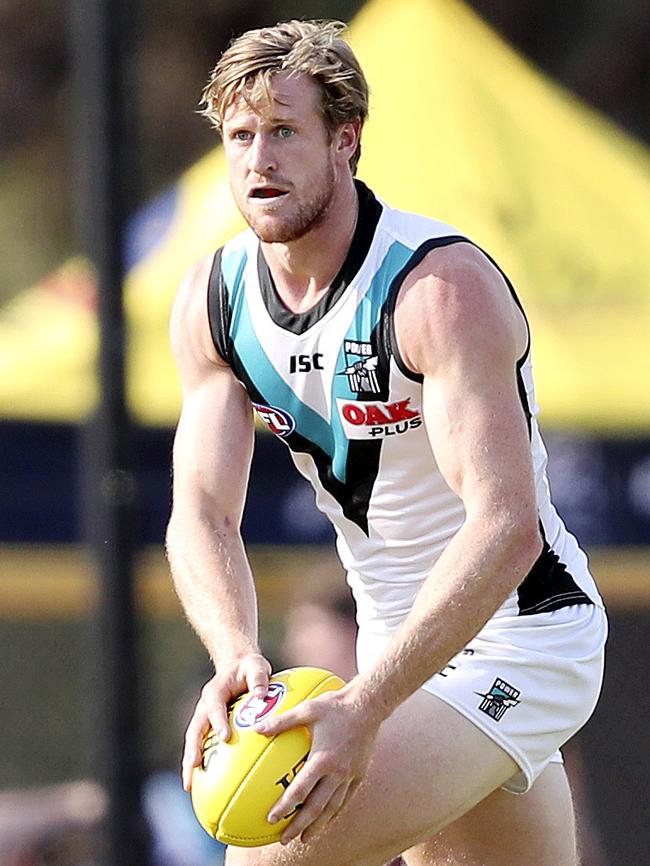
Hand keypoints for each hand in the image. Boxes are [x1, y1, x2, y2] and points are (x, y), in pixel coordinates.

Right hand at [182, 652, 270, 789]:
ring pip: (193, 742)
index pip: (215, 707)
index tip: (225, 737)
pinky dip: (198, 765)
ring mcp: (203, 718)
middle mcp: (205, 707)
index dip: (218, 721)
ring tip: (189, 785)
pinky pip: (201, 747)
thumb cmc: (249, 668)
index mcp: (216, 692)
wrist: (237, 667)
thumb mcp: (256, 666)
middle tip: (194, 766)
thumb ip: (259, 678)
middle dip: (193, 748)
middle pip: (195, 729)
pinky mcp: (207, 727)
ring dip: (189, 762)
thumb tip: (262, 694)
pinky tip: (201, 786)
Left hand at [255, 684, 380, 844]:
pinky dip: (335, 812)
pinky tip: (327, 819)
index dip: (285, 806)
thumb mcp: (306, 709)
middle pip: (317, 806)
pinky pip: (346, 798)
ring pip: (333, 807)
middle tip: (285, 839)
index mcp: (323, 758)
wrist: (368, 705)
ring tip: (306, 838)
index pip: (300, 789)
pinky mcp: (359, 774)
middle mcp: (337, 772)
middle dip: (300, 825)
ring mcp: (350, 775)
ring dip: (318, 825)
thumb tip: (257, 729)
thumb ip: (282, 721)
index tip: (271, 819)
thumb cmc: (335, 706)